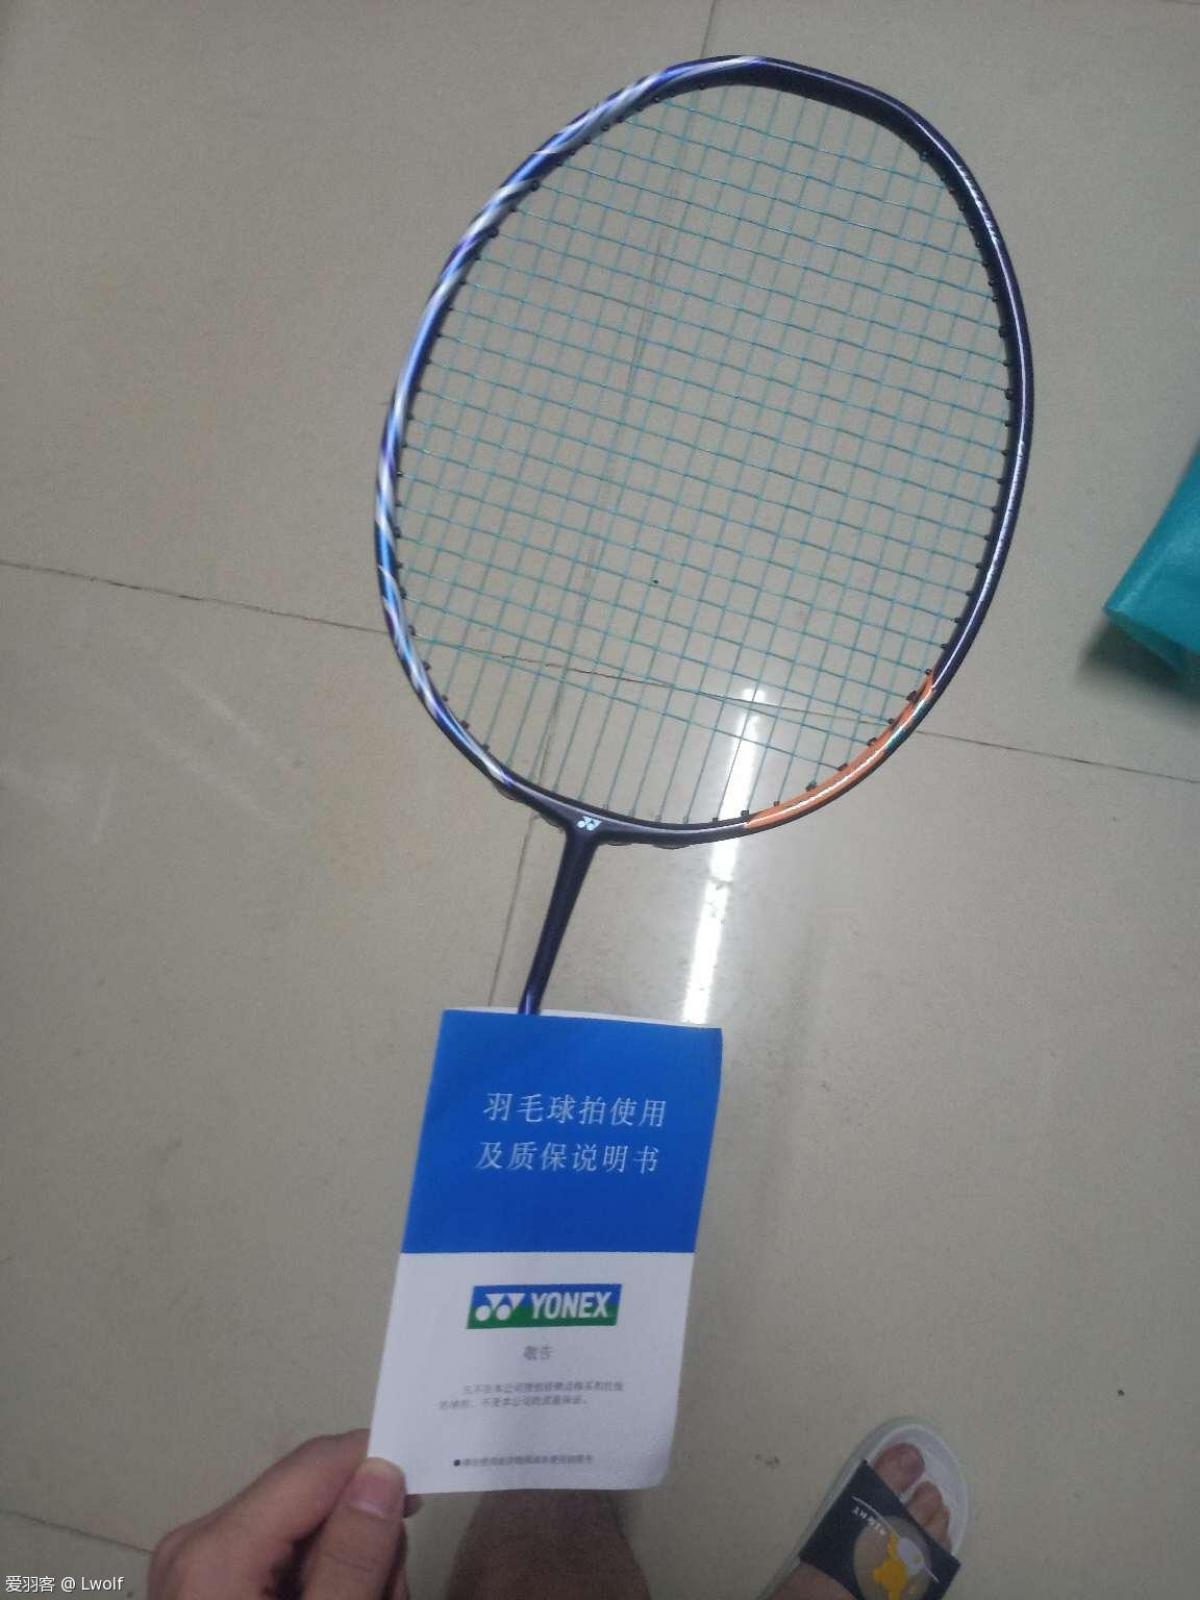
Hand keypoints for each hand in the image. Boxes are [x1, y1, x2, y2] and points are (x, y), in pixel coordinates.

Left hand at [149, 1429, 418, 1598]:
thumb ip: (350, 1560)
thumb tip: (382, 1471)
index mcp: (215, 1548)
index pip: (317, 1464)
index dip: (381, 1465)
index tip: (426, 1496)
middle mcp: (198, 1540)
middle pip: (316, 1497)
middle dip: (366, 1539)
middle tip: (387, 1593)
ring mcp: (196, 1565)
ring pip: (307, 1527)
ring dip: (348, 1564)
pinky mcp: (204, 1585)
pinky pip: (282, 1555)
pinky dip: (319, 1579)